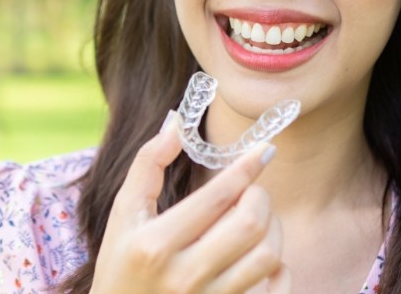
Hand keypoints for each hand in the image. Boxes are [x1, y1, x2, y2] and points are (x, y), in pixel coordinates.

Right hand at [90, 111, 290, 293]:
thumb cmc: (121, 263)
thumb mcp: (124, 213)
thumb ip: (147, 164)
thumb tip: (176, 123)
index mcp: (156, 244)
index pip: (218, 196)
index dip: (247, 166)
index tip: (264, 148)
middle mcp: (184, 276)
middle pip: (250, 223)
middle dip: (259, 196)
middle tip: (250, 190)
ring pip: (268, 255)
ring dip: (271, 227)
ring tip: (255, 218)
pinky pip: (274, 291)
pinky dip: (279, 268)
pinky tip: (264, 256)